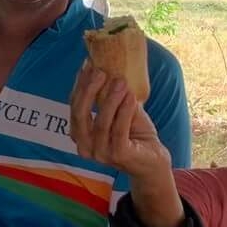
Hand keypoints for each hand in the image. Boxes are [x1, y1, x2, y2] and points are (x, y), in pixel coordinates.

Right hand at [71, 63, 170, 185]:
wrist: (153, 161)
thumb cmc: (134, 135)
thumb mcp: (120, 112)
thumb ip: (110, 97)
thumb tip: (109, 67)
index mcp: (81, 135)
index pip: (74, 107)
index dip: (79, 85)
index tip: (88, 64)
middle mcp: (85, 146)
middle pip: (79, 115)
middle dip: (88, 90)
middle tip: (99, 71)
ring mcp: (100, 154)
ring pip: (100, 123)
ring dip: (110, 99)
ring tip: (120, 81)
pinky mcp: (118, 156)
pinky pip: (119, 131)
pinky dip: (124, 112)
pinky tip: (130, 97)